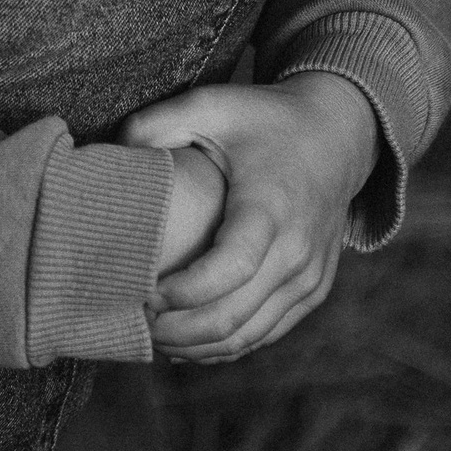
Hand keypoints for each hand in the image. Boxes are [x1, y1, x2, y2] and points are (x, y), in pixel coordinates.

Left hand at [119, 71, 379, 363]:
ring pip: (248, 336)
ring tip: (150, 335)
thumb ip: (157, 124)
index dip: (182, 293)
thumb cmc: (265, 119)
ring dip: (195, 346)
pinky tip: (184, 344)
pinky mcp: (312, 290)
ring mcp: (309, 277)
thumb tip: (111, 152)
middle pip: (234, 316)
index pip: (230, 269)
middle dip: (177, 330)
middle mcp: (297, 251)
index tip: (141, 292)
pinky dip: (223, 346)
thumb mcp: (212, 104)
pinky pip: (266, 333)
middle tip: (132, 322)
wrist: (339, 134)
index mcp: (271, 208)